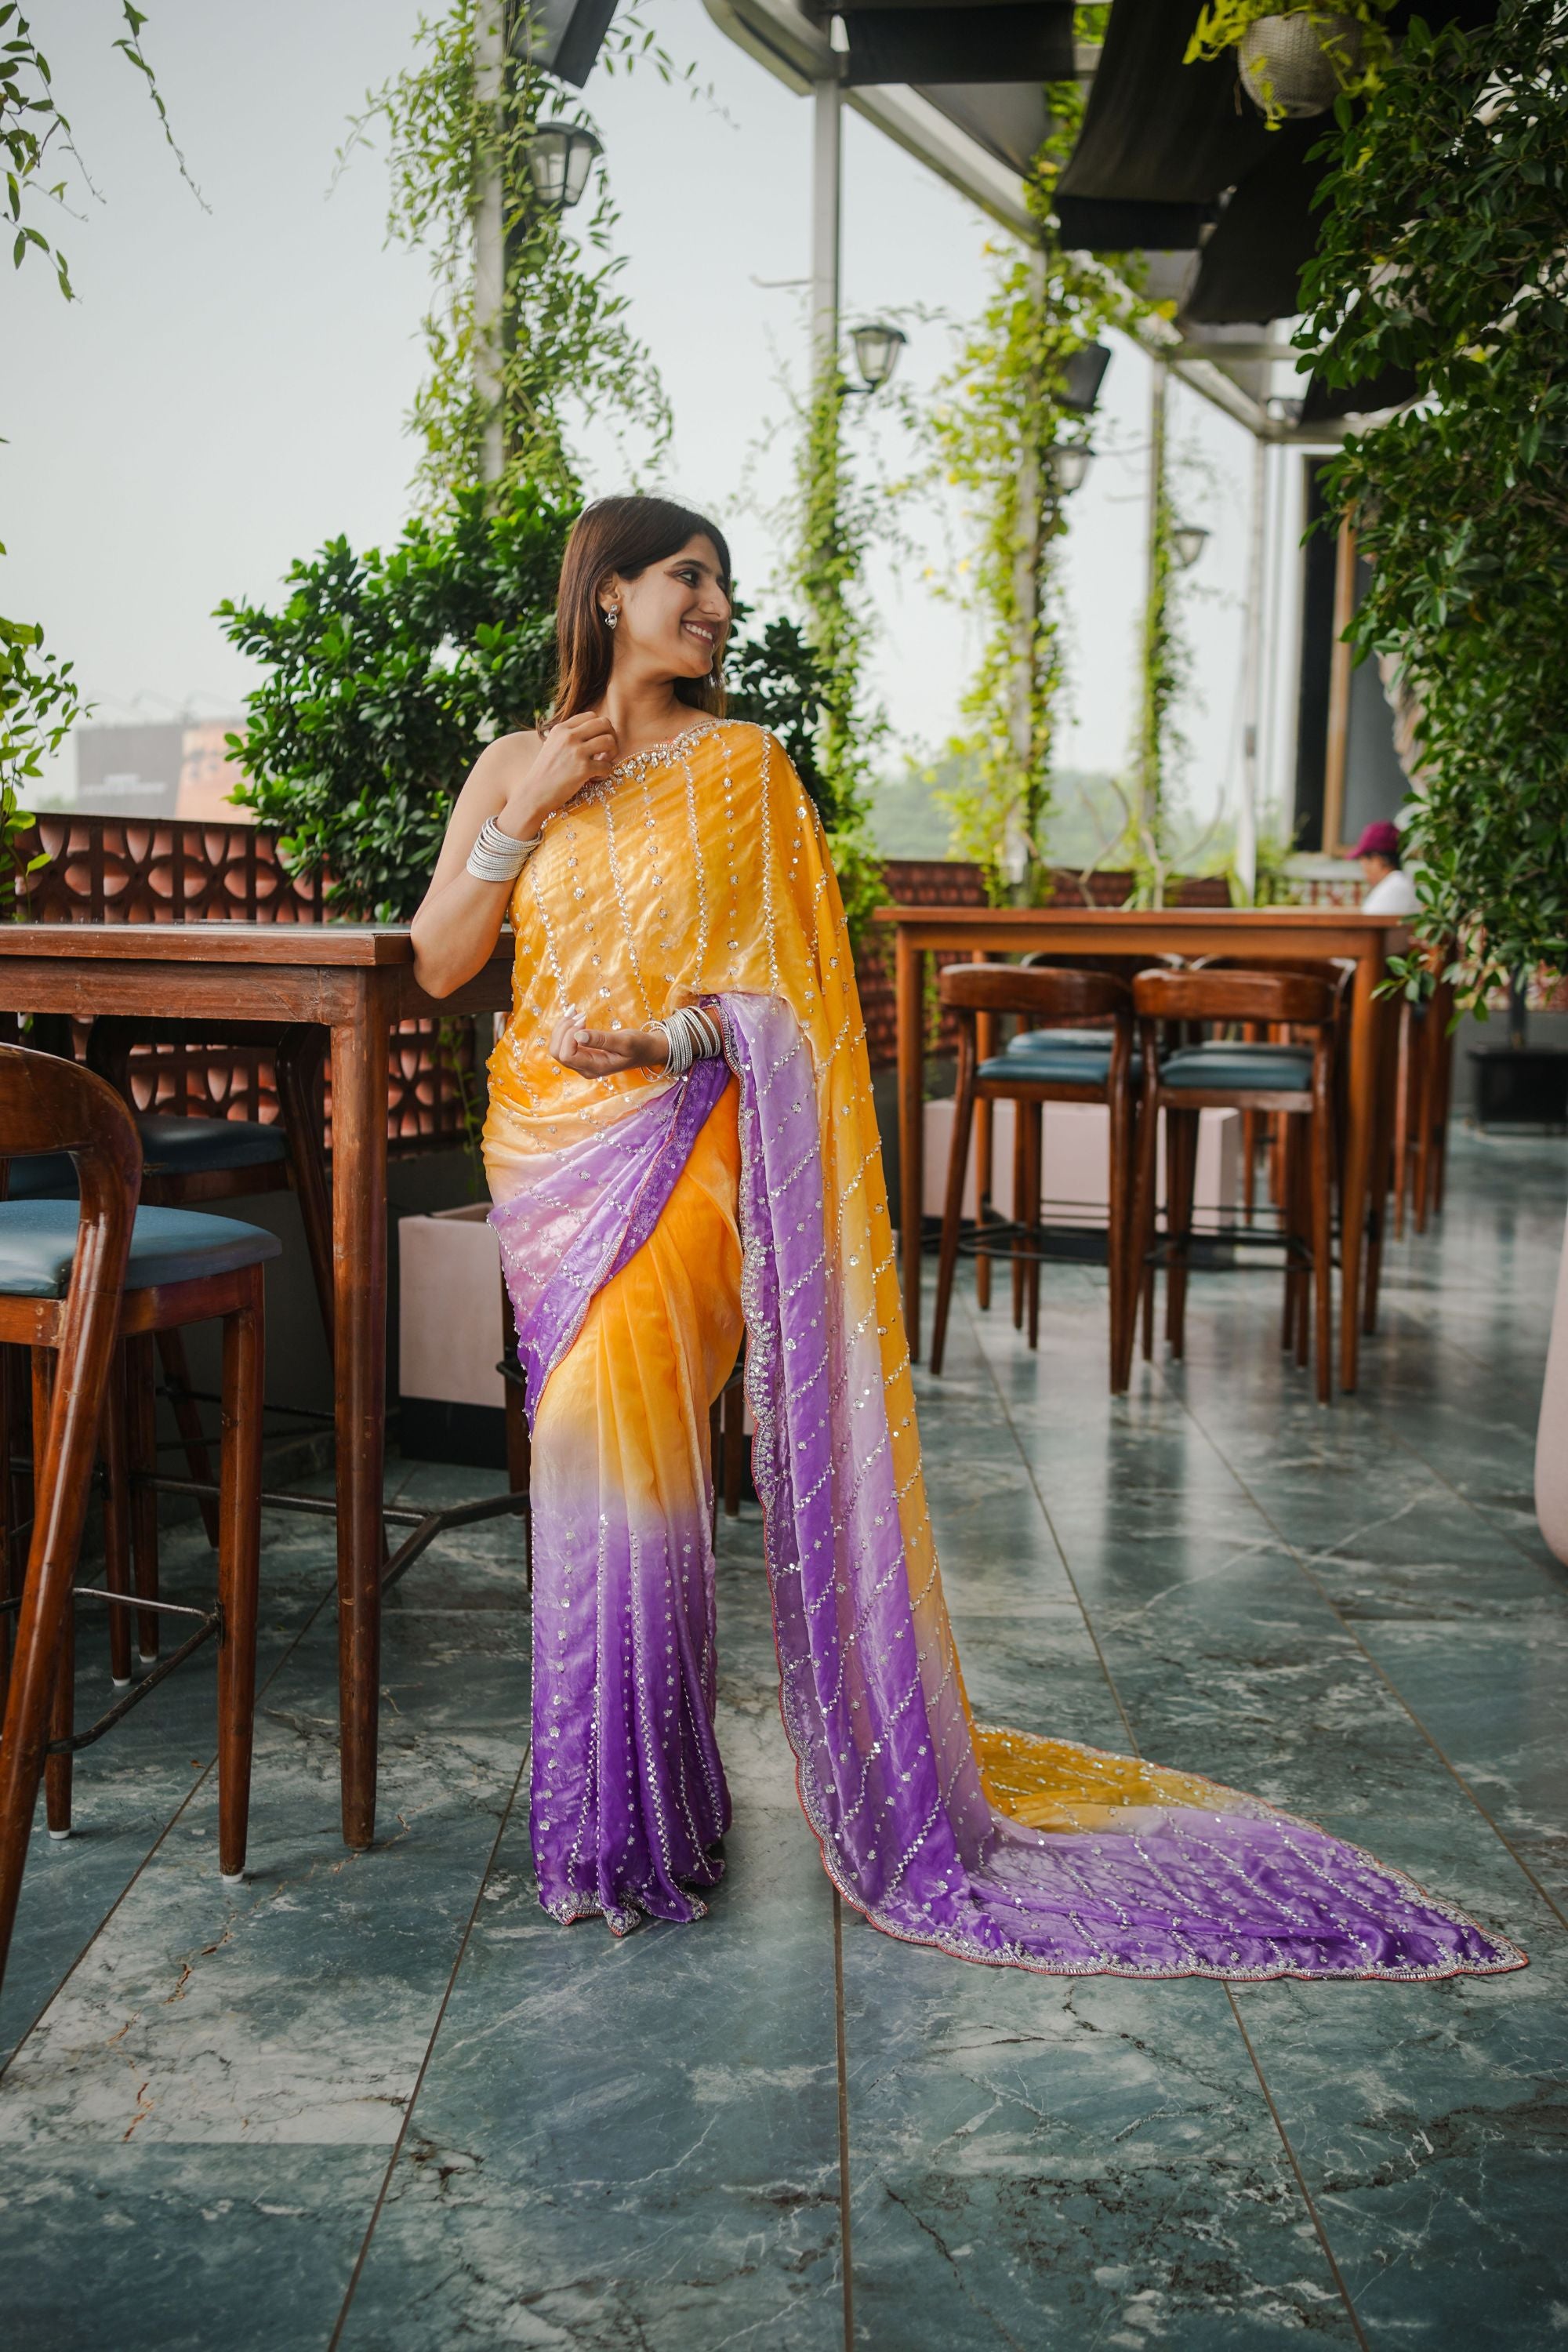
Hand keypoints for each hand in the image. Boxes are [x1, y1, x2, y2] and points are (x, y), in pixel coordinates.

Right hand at [501, 710, 619, 837]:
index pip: (591, 716)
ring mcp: (576, 752)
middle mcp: (569, 736)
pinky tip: (595, 778)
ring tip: (602, 764)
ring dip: (612, 753)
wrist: (533, 794)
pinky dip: (606, 773)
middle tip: (606, 752)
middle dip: (611, 737)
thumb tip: (593, 733)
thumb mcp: (552, 745)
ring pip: (609, 741)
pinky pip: (608, 766)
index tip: (597, 742)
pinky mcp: (583, 769)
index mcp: (561, 729)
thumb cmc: (544, 773)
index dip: (600, 728)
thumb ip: (569, 736)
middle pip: (604, 723)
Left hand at [548, 1015, 667, 1077]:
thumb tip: (578, 1035)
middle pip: (557, 1052)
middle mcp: (584, 1068)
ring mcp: (581, 1062)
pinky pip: (563, 1043)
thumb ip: (601, 1040)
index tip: (584, 1020)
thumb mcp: (624, 1041)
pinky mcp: (580, 1054)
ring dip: (562, 1027)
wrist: (645, 1051)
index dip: (569, 1035)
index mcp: (595, 1068)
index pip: (567, 1055)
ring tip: (575, 1012)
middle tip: (579, 1014)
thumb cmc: (638, 1046)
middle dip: (563, 1030)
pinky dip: (565, 1027)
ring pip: (556, 1047)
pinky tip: (575, 1016)